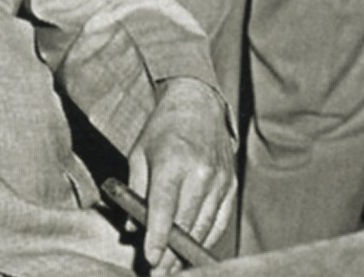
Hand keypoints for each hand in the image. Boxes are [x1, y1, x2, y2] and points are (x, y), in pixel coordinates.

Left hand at [127, 77, 236, 272]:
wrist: (197, 103)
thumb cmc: (162, 129)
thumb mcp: (139, 154)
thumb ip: (135, 191)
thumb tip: (133, 229)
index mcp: (173, 161)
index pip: (165, 208)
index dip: (157, 237)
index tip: (150, 259)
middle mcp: (201, 172)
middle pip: (186, 223)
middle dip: (170, 252)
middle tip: (157, 271)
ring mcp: (220, 179)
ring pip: (204, 226)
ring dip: (187, 250)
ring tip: (172, 266)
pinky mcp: (230, 184)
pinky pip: (219, 220)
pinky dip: (205, 237)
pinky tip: (192, 248)